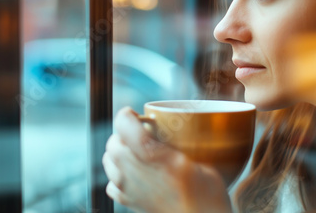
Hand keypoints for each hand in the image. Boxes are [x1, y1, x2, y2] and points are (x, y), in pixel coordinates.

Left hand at [102, 107, 232, 212]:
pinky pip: (112, 182)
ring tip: (138, 154)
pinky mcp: (128, 202)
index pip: (123, 122)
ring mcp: (127, 188)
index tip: (136, 114)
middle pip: (113, 141)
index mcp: (150, 153)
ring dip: (120, 153)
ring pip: (108, 160)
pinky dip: (119, 175)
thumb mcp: (199, 158)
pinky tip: (136, 175)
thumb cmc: (206, 194)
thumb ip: (179, 145)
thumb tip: (171, 129)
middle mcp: (132, 170)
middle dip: (124, 134)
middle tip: (143, 134)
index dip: (127, 114)